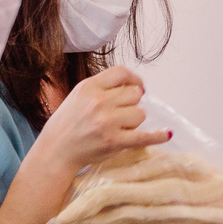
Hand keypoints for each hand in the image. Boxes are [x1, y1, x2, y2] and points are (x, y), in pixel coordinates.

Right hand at [33, 66, 169, 180]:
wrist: (56, 151)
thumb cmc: (67, 124)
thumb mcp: (78, 96)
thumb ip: (102, 88)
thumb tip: (134, 86)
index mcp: (89, 87)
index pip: (122, 73)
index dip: (134, 79)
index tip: (138, 86)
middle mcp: (99, 102)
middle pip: (135, 94)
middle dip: (132, 103)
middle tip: (122, 113)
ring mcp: (107, 122)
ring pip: (140, 114)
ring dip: (134, 121)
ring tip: (121, 127)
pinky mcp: (114, 142)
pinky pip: (144, 136)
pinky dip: (158, 136)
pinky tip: (166, 133)